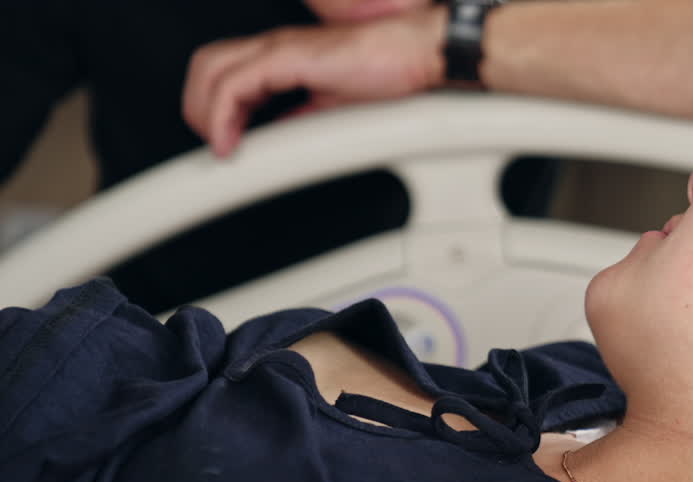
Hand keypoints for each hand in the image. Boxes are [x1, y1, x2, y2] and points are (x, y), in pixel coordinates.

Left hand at [183, 5, 446, 156]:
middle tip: (217, 143)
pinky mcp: (287, 57)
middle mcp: (274, 45)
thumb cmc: (387, 71)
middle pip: (206, 64)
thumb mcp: (334, 105)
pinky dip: (223, 116)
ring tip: (221, 145)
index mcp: (283, 54)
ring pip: (211, 70)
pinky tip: (231, 143)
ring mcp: (279, 48)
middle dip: (198, 107)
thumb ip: (305, 118)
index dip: (214, 107)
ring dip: (205, 112)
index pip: (225, 70)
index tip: (226, 142)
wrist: (415, 53)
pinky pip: (235, 84)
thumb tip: (287, 139)